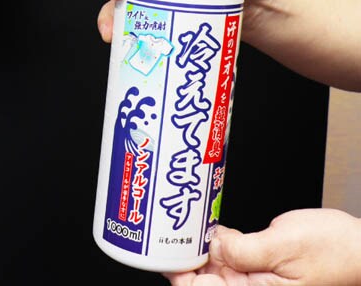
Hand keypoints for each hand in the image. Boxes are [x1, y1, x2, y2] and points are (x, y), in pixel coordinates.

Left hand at [163, 209, 360, 285]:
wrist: (359, 245)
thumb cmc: (333, 250)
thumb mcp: (283, 245)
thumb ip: (243, 249)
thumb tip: (213, 244)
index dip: (182, 276)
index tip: (165, 255)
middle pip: (206, 282)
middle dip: (186, 260)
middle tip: (169, 232)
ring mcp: (257, 279)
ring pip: (215, 268)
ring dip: (200, 250)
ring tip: (182, 227)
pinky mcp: (261, 263)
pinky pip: (231, 256)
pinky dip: (217, 243)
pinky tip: (206, 228)